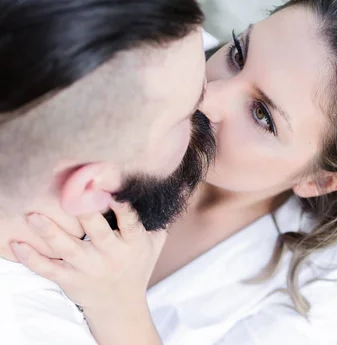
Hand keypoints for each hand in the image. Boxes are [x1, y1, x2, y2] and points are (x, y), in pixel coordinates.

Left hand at [10, 202, 166, 313]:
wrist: (120, 306)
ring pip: (67, 249)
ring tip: (34, 215)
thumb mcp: (154, 244)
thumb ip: (155, 219)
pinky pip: (48, 269)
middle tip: (73, 190)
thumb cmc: (137, 267)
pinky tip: (17, 245)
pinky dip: (31, 259)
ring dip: (50, 232)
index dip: (122, 206)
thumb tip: (162, 188)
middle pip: (97, 232)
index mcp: (133, 244)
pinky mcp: (69, 280)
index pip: (130, 222)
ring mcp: (88, 269)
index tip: (112, 188)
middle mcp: (111, 256)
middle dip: (85, 211)